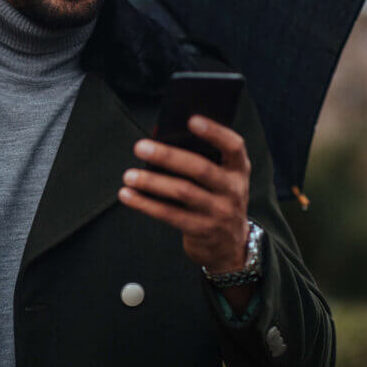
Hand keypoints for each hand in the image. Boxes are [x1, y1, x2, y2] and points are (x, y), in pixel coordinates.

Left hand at [118, 115, 250, 272]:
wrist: (231, 246)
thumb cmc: (217, 200)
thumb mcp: (219, 179)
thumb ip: (197, 157)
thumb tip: (156, 134)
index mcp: (238, 170)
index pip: (233, 146)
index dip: (214, 132)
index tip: (191, 120)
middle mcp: (233, 190)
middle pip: (200, 169)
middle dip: (167, 156)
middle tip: (140, 147)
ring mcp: (219, 212)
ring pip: (183, 192)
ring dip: (152, 182)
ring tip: (129, 175)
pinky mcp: (202, 230)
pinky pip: (170, 215)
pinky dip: (145, 204)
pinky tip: (128, 195)